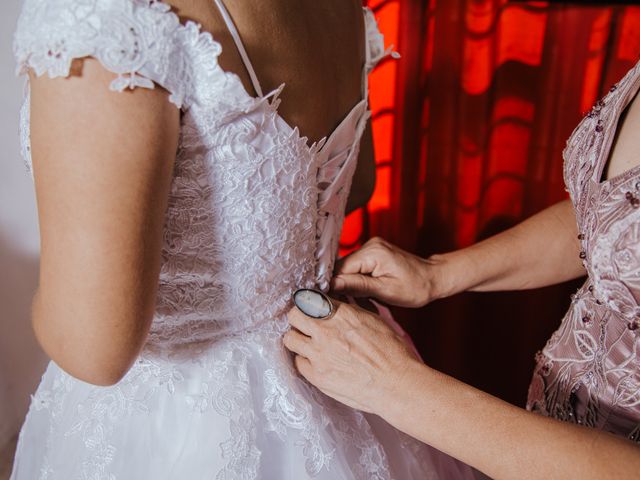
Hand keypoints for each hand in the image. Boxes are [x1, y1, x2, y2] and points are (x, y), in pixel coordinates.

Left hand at [284, 299, 421, 413]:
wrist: (396, 384)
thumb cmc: (392, 351)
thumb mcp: (373, 319)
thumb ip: (349, 311)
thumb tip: (337, 305)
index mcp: (340, 313)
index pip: (309, 299)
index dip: (309, 304)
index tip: (311, 308)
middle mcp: (325, 330)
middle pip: (294, 315)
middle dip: (299, 318)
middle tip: (306, 325)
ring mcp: (318, 354)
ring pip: (290, 339)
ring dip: (298, 339)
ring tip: (309, 344)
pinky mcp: (316, 375)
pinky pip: (298, 363)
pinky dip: (306, 361)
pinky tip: (317, 362)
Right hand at [331, 237, 445, 307]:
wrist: (433, 278)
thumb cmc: (415, 287)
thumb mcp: (385, 291)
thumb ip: (356, 286)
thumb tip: (331, 285)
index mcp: (372, 252)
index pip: (340, 269)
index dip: (333, 286)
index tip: (333, 302)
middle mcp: (370, 245)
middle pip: (342, 268)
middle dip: (343, 287)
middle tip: (355, 303)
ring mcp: (371, 247)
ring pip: (348, 269)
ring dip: (351, 286)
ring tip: (366, 299)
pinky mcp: (373, 253)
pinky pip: (357, 268)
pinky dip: (358, 282)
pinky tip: (368, 292)